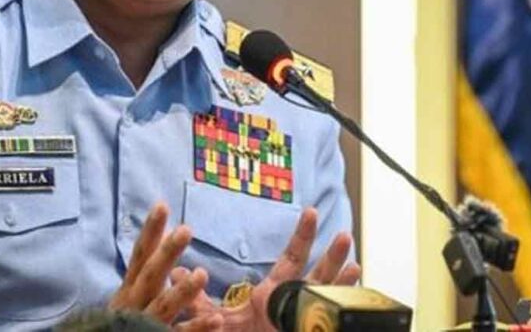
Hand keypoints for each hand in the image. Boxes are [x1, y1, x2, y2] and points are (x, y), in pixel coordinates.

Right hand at [109, 201, 222, 328]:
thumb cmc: (130, 318)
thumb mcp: (135, 292)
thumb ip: (149, 266)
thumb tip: (165, 232)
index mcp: (131, 288)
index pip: (141, 254)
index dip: (150, 230)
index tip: (162, 205)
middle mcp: (135, 303)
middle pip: (150, 275)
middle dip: (167, 253)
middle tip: (186, 229)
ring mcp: (145, 323)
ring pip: (163, 307)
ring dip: (182, 291)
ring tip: (201, 274)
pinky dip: (196, 328)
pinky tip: (216, 319)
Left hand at [172, 207, 360, 330]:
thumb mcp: (215, 320)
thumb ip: (197, 299)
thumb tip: (176, 272)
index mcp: (273, 295)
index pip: (292, 258)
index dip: (303, 235)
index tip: (312, 211)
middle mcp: (293, 304)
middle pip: (316, 276)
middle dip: (331, 257)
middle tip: (343, 234)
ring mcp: (302, 321)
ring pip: (325, 301)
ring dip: (340, 287)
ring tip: (354, 268)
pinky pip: (326, 323)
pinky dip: (339, 314)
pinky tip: (351, 306)